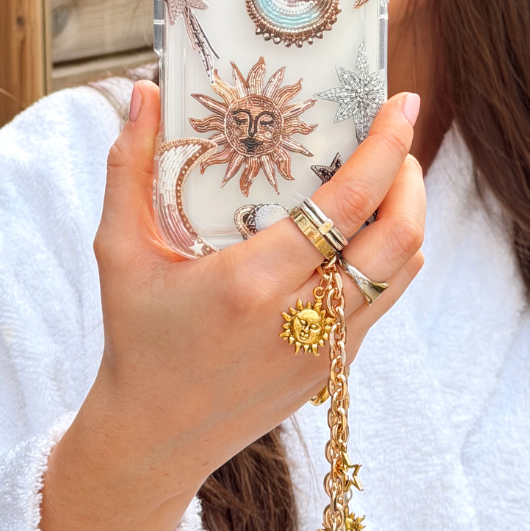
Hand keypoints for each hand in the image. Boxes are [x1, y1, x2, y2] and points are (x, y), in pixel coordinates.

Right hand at [34, 80, 424, 530]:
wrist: (154, 438)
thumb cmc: (135, 338)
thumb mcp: (118, 250)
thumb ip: (127, 167)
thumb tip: (143, 92)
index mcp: (251, 282)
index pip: (346, 205)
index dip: (386, 149)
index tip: (400, 104)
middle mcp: (301, 318)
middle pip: (398, 237)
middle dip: (411, 176)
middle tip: (395, 140)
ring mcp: (326, 350)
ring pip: (403, 269)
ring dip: (407, 215)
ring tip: (384, 178)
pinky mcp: (334, 370)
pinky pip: (385, 299)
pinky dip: (390, 255)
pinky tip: (360, 233)